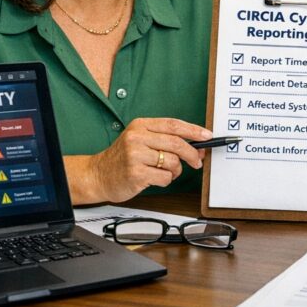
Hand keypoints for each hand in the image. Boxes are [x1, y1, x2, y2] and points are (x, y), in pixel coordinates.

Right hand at [84, 118, 212, 202]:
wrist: (98, 175)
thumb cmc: (122, 159)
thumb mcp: (140, 140)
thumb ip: (166, 140)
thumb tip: (197, 147)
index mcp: (140, 125)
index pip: (173, 124)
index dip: (194, 130)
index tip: (208, 136)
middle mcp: (137, 137)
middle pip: (177, 143)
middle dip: (192, 154)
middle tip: (197, 161)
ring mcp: (135, 155)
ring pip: (173, 162)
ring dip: (175, 171)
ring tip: (164, 172)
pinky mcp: (136, 173)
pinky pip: (165, 178)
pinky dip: (165, 181)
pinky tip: (154, 178)